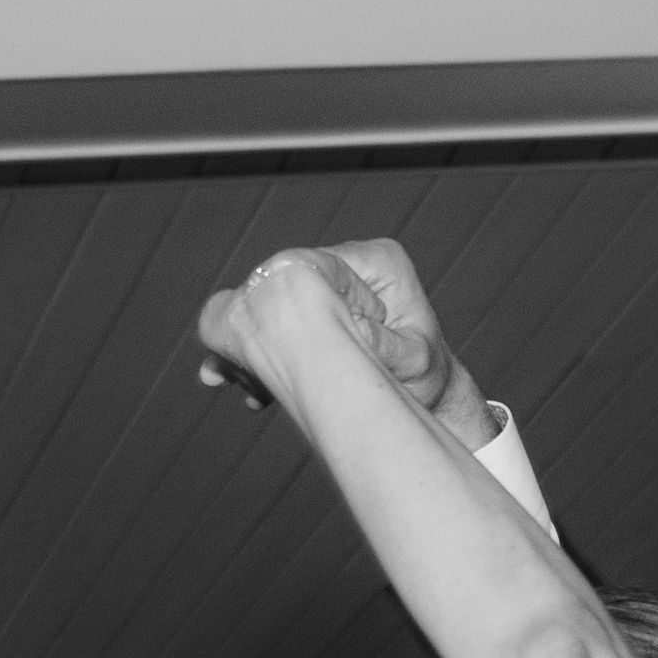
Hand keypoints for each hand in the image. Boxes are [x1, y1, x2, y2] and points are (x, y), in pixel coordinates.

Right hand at [198, 239, 494, 449]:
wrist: (435, 397)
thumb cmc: (431, 377)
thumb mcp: (415, 363)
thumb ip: (383, 346)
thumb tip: (348, 330)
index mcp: (380, 261)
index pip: (314, 265)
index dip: (279, 297)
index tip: (252, 335)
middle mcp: (356, 265)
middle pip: (289, 284)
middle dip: (256, 325)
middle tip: (225, 366)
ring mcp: (337, 286)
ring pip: (280, 306)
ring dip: (252, 344)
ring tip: (222, 378)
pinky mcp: (325, 310)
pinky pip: (285, 325)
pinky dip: (262, 353)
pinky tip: (236, 380)